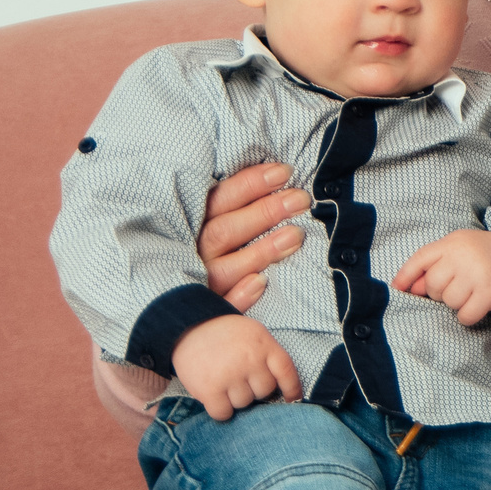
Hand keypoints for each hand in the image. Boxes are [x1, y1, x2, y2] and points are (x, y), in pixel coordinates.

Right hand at [171, 313, 300, 419]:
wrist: (185, 327)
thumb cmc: (223, 333)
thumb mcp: (252, 331)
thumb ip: (267, 352)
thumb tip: (280, 381)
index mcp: (264, 344)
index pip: (286, 371)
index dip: (292, 388)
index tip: (292, 399)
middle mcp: (250, 360)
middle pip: (264, 391)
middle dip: (254, 389)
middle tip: (239, 379)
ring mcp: (230, 375)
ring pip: (244, 403)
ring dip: (235, 398)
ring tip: (224, 382)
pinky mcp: (210, 389)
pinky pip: (224, 413)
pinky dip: (220, 410)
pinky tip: (215, 397)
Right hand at [199, 161, 310, 312]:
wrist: (190, 318)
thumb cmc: (215, 253)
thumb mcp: (217, 222)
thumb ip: (237, 205)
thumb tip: (278, 175)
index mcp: (191, 227)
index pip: (218, 200)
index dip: (250, 184)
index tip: (284, 172)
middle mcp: (192, 255)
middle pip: (223, 232)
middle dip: (264, 212)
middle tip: (300, 199)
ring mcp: (199, 285)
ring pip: (225, 268)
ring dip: (260, 251)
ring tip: (296, 235)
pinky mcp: (206, 316)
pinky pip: (220, 308)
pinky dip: (239, 296)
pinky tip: (261, 283)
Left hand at [394, 230, 490, 324]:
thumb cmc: (482, 255)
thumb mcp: (458, 250)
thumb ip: (433, 265)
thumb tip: (410, 289)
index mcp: (452, 242)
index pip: (420, 259)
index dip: (406, 276)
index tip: (398, 289)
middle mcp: (463, 254)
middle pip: (433, 285)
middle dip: (440, 292)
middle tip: (457, 286)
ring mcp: (478, 272)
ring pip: (449, 302)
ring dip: (457, 304)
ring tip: (471, 293)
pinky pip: (466, 315)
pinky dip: (468, 316)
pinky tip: (477, 306)